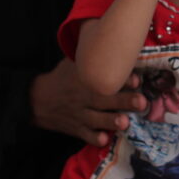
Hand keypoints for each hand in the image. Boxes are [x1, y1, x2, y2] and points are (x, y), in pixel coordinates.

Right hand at [30, 58, 146, 146]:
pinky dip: (94, 138)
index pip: (103, 78)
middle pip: (104, 99)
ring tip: (125, 123)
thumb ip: (92, 57)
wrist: (36, 100)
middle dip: (124, 101)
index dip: (120, 79)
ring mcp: (80, 114)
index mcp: (84, 79)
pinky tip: (105, 140)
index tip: (137, 80)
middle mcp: (84, 97)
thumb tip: (112, 38)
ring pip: (97, 119)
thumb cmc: (62, 78)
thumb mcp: (74, 63)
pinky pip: (85, 135)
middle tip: (141, 102)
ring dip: (111, 121)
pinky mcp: (76, 128)